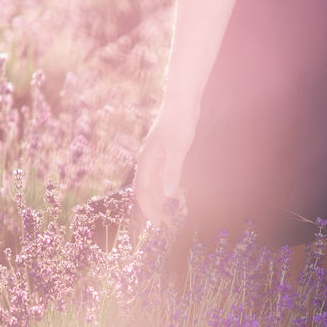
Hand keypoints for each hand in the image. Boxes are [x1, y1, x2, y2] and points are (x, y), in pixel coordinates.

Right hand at [132, 116, 193, 231]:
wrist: (183, 101)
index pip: (142, 192)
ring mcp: (159, 159)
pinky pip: (167, 177)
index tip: (158, 224)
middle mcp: (149, 162)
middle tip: (172, 224)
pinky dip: (173, 188)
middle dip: (159, 208)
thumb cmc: (179, 123)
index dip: (149, 209)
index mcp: (146, 161)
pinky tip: (182, 196)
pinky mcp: (169, 155)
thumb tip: (168, 198)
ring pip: (159, 185)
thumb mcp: (177, 149)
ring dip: (167, 200)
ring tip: (180, 213)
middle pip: (150, 191)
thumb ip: (172, 173)